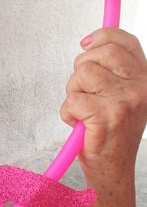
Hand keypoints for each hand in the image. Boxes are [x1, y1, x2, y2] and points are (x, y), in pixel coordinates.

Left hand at [60, 28, 146, 185]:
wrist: (113, 170)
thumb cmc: (111, 131)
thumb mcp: (121, 95)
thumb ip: (113, 70)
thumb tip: (90, 42)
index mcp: (145, 80)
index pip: (126, 42)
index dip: (103, 36)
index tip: (85, 44)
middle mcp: (140, 88)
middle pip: (100, 54)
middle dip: (82, 68)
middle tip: (84, 90)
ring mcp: (125, 102)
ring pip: (82, 74)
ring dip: (74, 92)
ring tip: (83, 110)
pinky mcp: (106, 117)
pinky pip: (72, 100)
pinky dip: (68, 113)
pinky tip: (80, 124)